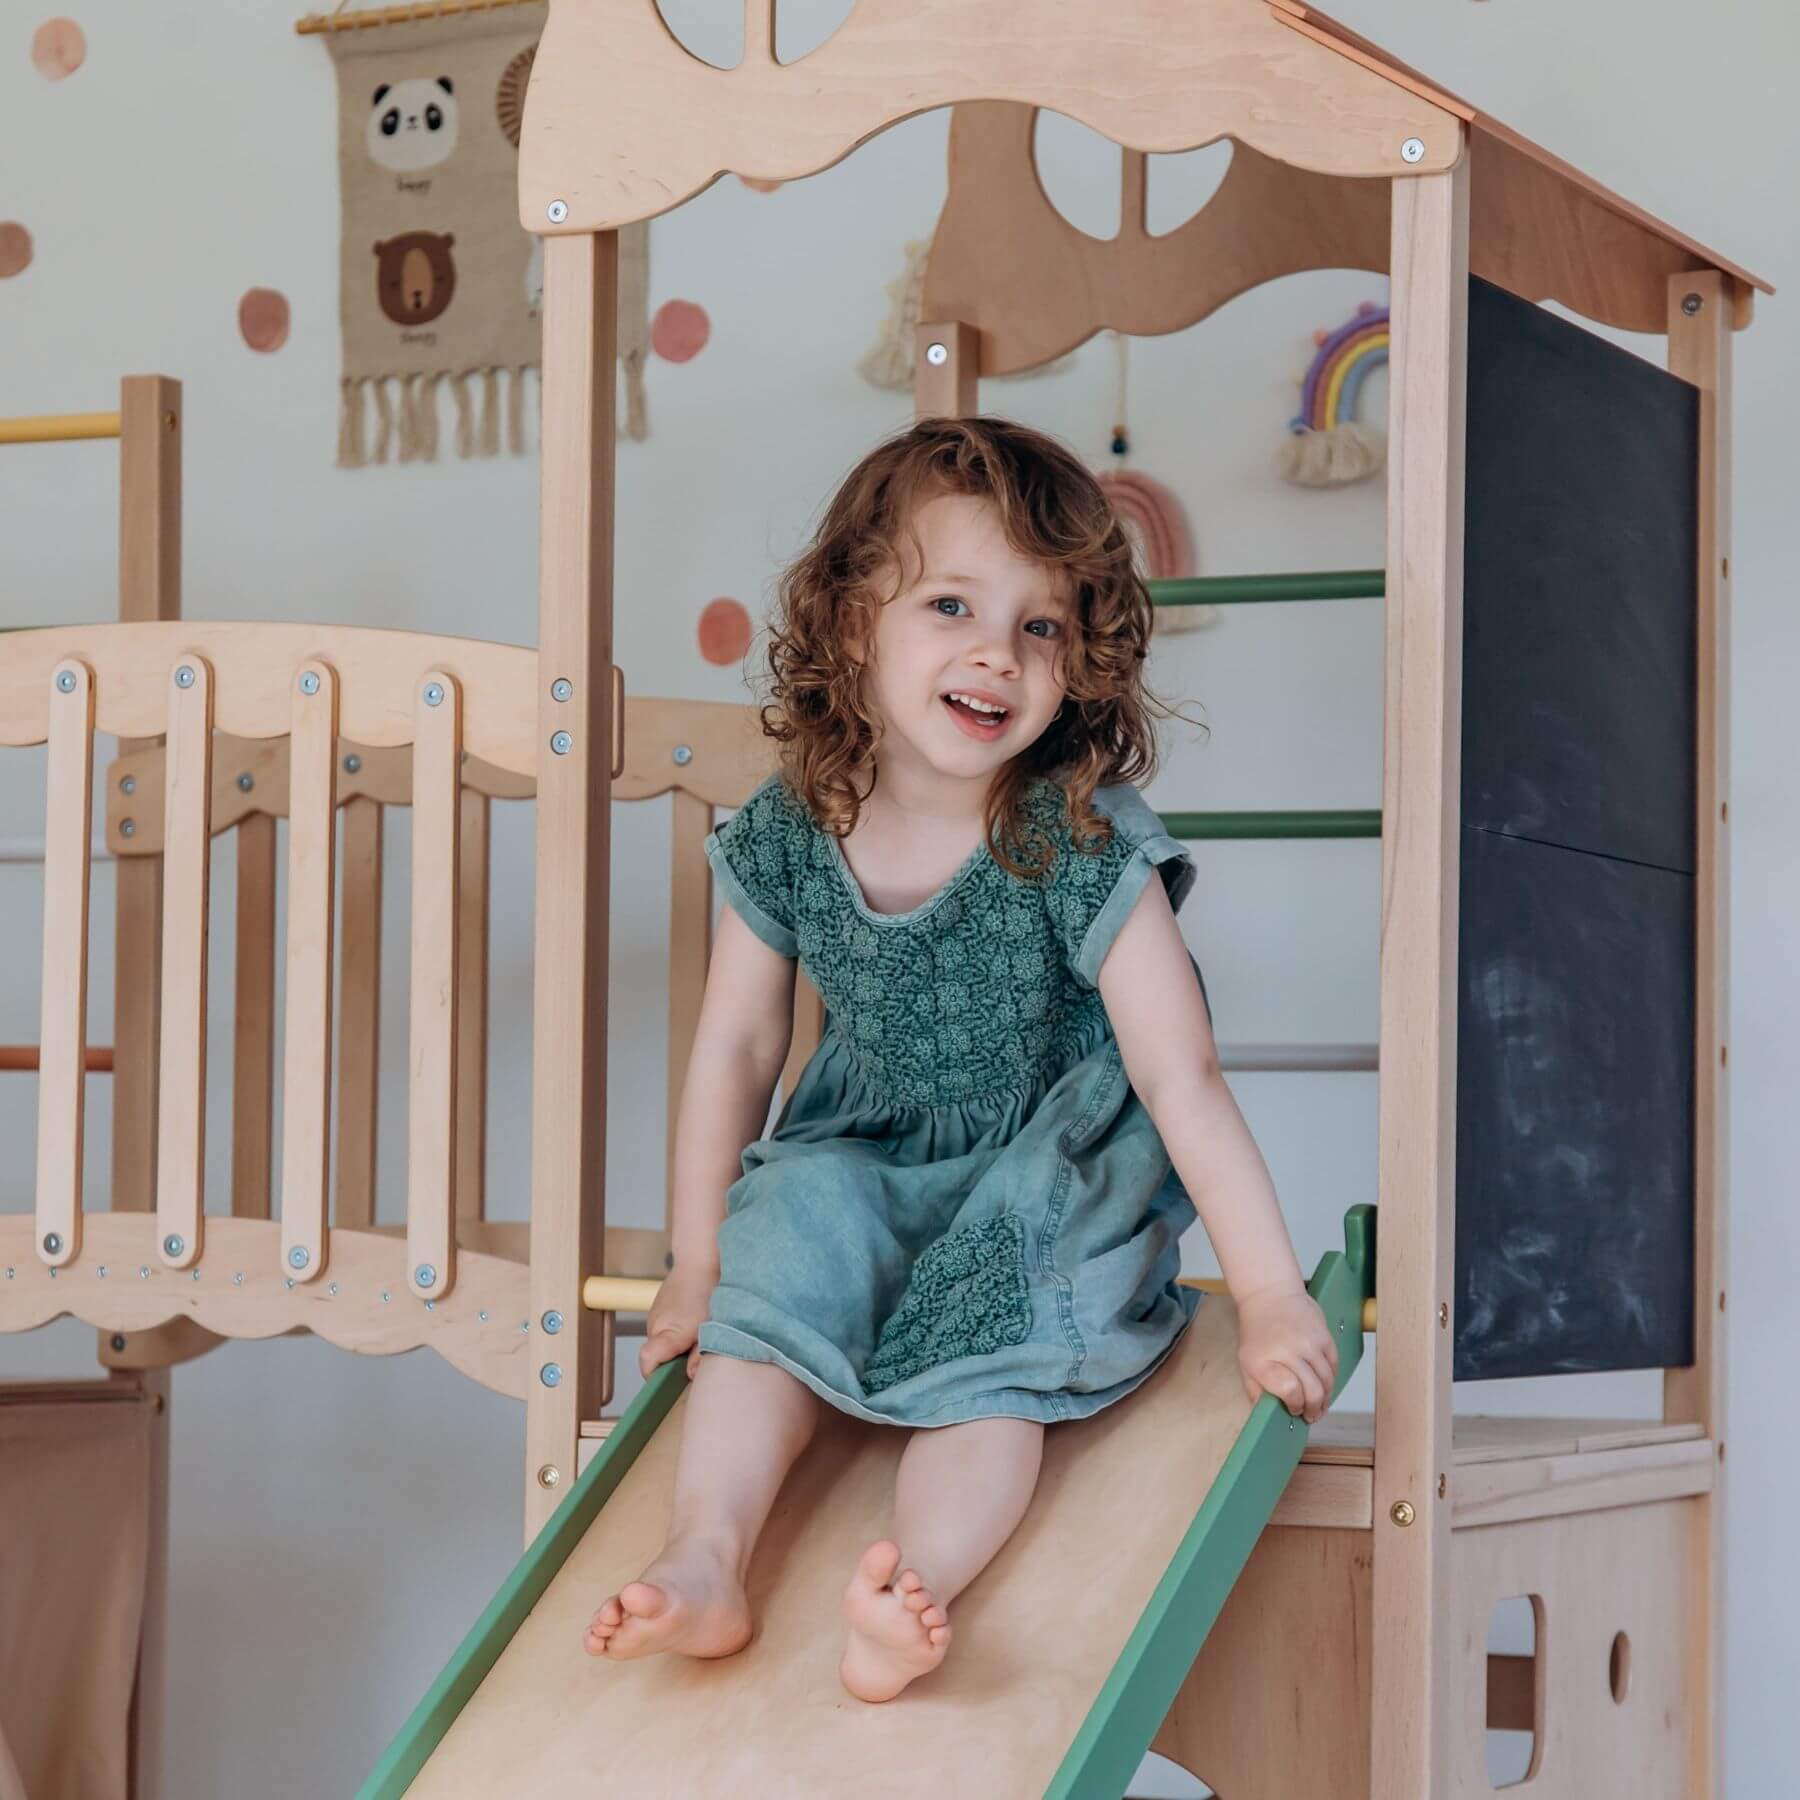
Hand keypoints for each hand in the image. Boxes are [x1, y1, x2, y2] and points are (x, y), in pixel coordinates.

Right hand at [639, 1263, 717, 1380]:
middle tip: (698, 1355)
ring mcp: (657, 1317)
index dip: (659, 1378)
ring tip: (701, 1335)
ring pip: (664, 1344)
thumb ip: (699, 1354)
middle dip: (676, 1363)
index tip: (678, 1379)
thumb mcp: (708, 1326)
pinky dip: (680, 1333)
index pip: (648, 1365)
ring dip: (680, 1346)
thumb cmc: (706, 1289)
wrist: (700, 1258)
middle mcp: (655, 1326)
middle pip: (657, 1358)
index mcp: (664, 1333)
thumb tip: (691, 1376)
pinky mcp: (662, 1310)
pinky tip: (697, 1323)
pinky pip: (667, 1330)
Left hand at [1234, 1284, 1338, 1424]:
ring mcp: (1309, 1343)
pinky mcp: (1324, 1336)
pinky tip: (1325, 1386)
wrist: (1269, 1294)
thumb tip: (1265, 1415)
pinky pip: (1334, 1366)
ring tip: (1320, 1406)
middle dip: (1314, 1409)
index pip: (1290, 1391)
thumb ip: (1255, 1389)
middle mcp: (1288, 1351)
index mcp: (1264, 1360)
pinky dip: (1332, 1380)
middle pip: (1313, 1390)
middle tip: (1311, 1416)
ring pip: (1327, 1380)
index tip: (1294, 1410)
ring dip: (1326, 1398)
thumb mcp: (1246, 1361)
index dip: (1295, 1405)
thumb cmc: (1256, 1332)